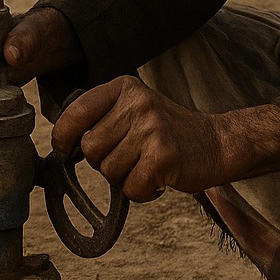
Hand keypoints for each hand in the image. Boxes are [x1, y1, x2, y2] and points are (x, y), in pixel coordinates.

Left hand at [50, 77, 279, 201]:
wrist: (218, 144)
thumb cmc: (169, 132)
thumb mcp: (135, 109)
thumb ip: (102, 117)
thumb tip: (61, 143)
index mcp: (125, 87)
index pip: (76, 112)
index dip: (63, 136)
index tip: (64, 147)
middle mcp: (137, 103)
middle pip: (90, 149)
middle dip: (104, 162)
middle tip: (130, 158)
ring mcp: (151, 129)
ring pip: (109, 172)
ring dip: (125, 179)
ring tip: (147, 166)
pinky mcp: (163, 156)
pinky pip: (131, 188)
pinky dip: (142, 192)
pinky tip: (158, 179)